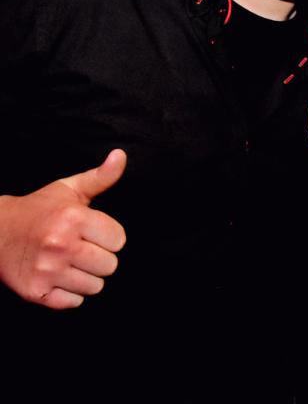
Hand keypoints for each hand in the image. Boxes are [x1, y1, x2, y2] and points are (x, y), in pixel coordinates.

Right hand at [0, 150, 127, 308]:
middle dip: (99, 257)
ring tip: (69, 262)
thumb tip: (121, 155)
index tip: (91, 232)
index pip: (119, 240)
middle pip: (110, 265)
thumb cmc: (39, 209)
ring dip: (86, 276)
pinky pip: (75, 302)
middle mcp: (59, 245)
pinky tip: (58, 277)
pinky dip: (70, 293)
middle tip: (80, 248)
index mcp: (72, 218)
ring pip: (95, 286)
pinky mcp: (36, 292)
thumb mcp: (69, 189)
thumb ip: (101, 176)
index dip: (108, 236)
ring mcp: (46, 271)